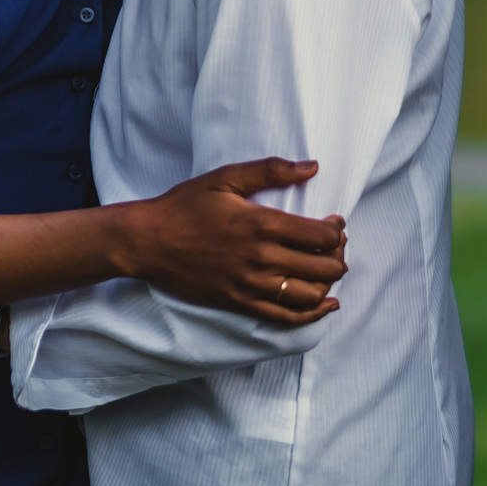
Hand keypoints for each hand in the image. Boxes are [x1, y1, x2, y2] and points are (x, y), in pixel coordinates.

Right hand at [111, 157, 345, 326]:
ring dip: (328, 283)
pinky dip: (314, 314)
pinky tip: (326, 305)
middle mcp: (263, 259)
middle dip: (338, 255)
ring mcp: (252, 286)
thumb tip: (312, 167)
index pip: (323, 236)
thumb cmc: (185, 206)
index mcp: (263, 224)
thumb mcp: (225, 178)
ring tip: (324, 268)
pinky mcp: (241, 304)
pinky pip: (287, 318)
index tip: (334, 223)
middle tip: (333, 245)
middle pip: (325, 268)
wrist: (149, 241)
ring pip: (311, 295)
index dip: (337, 230)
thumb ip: (271, 170)